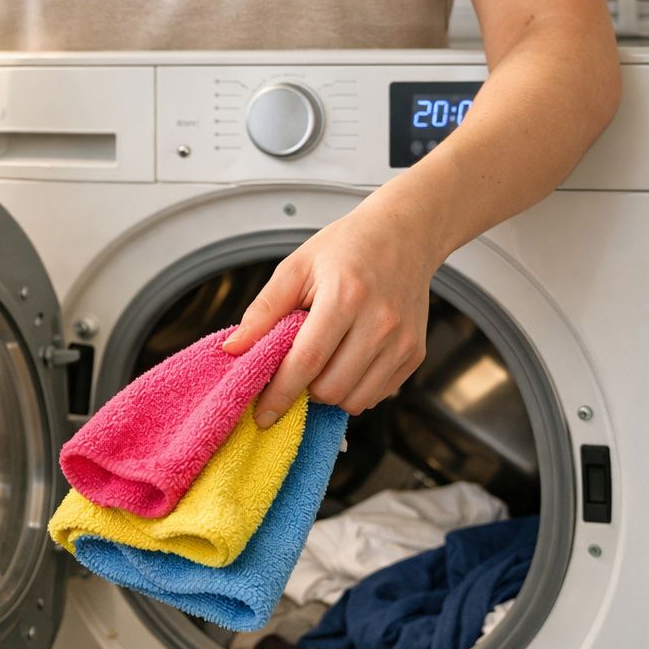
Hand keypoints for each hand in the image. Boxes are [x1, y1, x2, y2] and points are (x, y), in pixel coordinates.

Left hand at [221, 198, 438, 425]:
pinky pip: (377, 395)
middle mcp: (380, 323)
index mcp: (346, 297)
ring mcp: (402, 341)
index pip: (307, 361)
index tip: (261, 414)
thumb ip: (263, 310)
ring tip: (322, 363)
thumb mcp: (296, 267)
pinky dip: (355, 389)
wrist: (403, 234)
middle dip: (304, 390)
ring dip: (330, 393)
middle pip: (331, 388)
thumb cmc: (346, 248)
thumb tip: (233, 349)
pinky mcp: (415, 354)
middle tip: (294, 370)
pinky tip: (346, 361)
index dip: (280, 393)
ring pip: (356, 400)